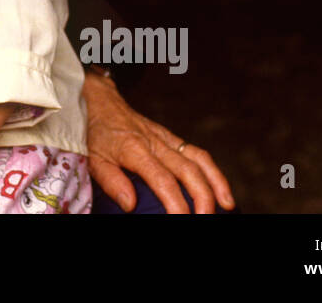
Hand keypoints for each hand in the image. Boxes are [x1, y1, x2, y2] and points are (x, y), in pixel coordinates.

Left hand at [83, 71, 235, 213]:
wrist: (101, 102)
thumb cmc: (96, 134)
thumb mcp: (95, 159)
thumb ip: (112, 182)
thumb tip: (131, 205)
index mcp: (135, 150)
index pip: (162, 179)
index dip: (175, 203)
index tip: (181, 220)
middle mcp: (156, 143)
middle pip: (188, 171)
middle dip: (202, 198)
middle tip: (206, 219)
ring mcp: (167, 139)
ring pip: (199, 160)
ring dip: (216, 183)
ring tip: (227, 207)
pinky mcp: (172, 138)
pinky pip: (197, 153)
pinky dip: (213, 171)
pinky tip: (220, 189)